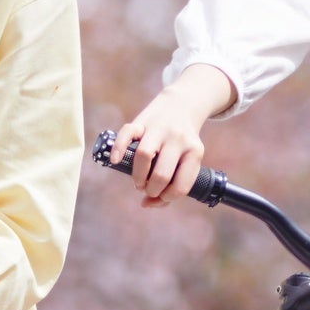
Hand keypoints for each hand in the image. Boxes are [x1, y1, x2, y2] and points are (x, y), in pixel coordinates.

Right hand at [114, 67, 238, 204]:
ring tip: (138, 182)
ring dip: (138, 176)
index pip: (180, 186)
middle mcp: (178, 139)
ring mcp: (159, 128)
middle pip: (162, 174)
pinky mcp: (142, 120)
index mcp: (194, 152)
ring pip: (144, 155)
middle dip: (151, 190)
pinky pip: (127, 133)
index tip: (157, 197)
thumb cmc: (181, 142)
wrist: (181, 105)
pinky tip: (115, 161)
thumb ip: (173, 183)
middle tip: (146, 189)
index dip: (166, 198)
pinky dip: (118, 149)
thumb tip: (147, 204)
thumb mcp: (187, 159)